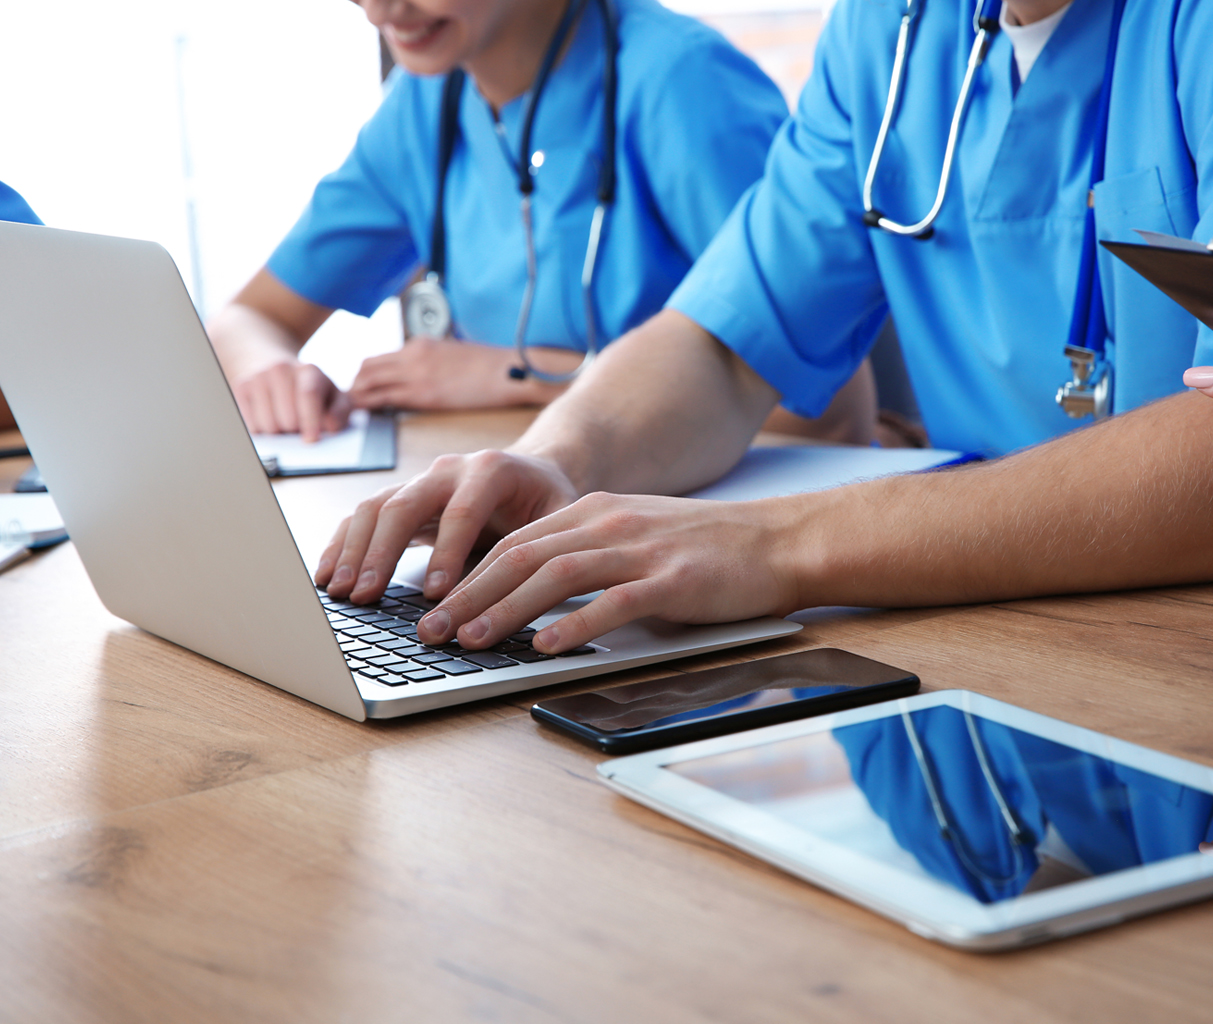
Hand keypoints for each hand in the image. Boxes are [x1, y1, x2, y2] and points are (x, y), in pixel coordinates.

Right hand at [229, 359, 350, 441]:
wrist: (277, 369)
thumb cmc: (311, 391)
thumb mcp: (334, 397)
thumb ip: (340, 412)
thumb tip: (330, 426)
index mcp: (309, 371)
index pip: (308, 395)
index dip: (310, 420)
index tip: (311, 440)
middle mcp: (281, 369)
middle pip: (287, 417)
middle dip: (295, 431)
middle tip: (298, 428)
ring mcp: (258, 377)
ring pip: (267, 425)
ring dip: (278, 433)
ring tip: (284, 423)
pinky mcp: (241, 387)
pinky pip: (249, 424)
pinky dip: (260, 431)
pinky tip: (268, 420)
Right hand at [315, 449, 579, 603]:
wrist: (532, 471)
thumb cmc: (547, 500)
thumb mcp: (561, 516)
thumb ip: (542, 545)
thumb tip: (519, 595)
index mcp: (491, 469)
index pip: (462, 511)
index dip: (447, 553)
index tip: (435, 596)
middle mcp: (448, 469)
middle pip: (404, 504)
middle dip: (382, 552)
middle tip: (367, 594)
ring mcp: (419, 481)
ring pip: (376, 508)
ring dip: (354, 550)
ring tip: (341, 591)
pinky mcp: (402, 498)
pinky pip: (363, 516)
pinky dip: (342, 545)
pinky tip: (328, 577)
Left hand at [348, 336, 569, 410]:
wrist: (510, 371)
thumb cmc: (490, 369)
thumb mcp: (453, 356)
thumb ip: (431, 364)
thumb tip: (420, 379)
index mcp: (420, 345)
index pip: (379, 359)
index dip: (365, 376)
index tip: (363, 390)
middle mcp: (413, 354)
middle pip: (366, 368)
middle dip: (355, 386)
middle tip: (354, 404)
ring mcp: (416, 372)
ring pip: (368, 382)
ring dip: (358, 397)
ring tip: (357, 414)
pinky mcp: (424, 393)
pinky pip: (385, 398)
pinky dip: (372, 406)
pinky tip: (371, 416)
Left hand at [407, 492, 801, 654]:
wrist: (780, 541)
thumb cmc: (710, 550)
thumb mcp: (638, 538)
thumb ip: (590, 559)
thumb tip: (536, 601)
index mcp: (596, 513)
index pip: (516, 543)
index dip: (468, 576)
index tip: (434, 608)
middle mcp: (610, 524)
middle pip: (522, 556)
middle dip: (470, 595)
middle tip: (432, 631)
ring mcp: (641, 550)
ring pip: (557, 576)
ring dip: (507, 611)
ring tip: (473, 641)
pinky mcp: (673, 580)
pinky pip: (614, 602)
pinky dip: (576, 625)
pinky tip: (548, 646)